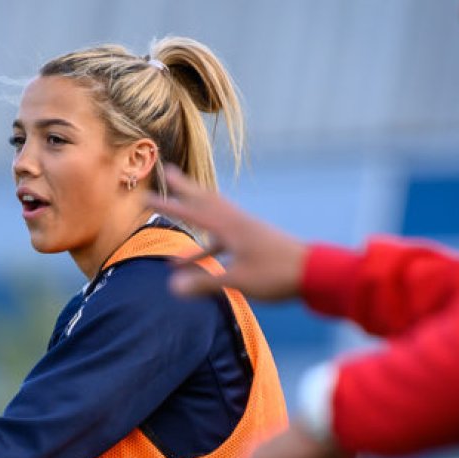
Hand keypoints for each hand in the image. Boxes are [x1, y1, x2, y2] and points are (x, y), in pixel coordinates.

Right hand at [149, 166, 309, 301]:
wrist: (313, 272)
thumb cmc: (276, 275)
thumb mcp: (238, 281)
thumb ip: (204, 283)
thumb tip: (171, 287)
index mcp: (230, 227)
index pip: (192, 213)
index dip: (167, 205)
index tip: (145, 196)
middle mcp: (237, 222)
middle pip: (206, 200)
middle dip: (185, 188)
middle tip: (169, 171)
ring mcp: (247, 230)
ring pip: (216, 214)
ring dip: (196, 211)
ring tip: (179, 212)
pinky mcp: (255, 241)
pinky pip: (225, 236)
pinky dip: (208, 242)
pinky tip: (198, 258)